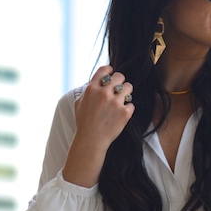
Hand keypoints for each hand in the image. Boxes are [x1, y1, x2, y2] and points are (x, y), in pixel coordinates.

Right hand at [62, 66, 134, 186]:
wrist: (91, 140)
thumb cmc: (84, 122)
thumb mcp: (79, 103)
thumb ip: (88, 90)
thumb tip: (96, 81)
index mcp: (91, 89)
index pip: (104, 70)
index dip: (110, 70)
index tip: (111, 74)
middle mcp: (103, 93)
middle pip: (120, 76)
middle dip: (120, 82)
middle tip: (118, 89)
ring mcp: (115, 103)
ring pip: (129, 87)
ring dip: (126, 93)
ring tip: (122, 99)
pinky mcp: (125, 113)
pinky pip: (132, 103)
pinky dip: (128, 108)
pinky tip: (122, 113)